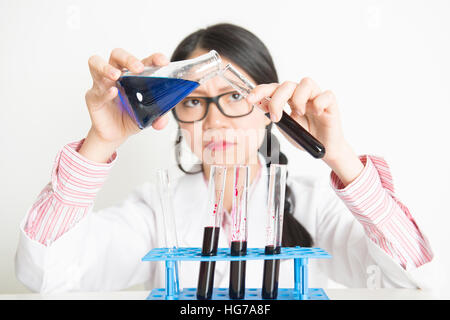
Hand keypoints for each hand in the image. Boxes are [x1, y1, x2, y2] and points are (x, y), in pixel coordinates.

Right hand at [79, 49, 169, 162]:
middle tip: (138, 68)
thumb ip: (158, 117)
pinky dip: (105, 92)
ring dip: (106, 67)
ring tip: (116, 75)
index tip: (163, 61)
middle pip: (117, 55)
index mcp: (134, 75)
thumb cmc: (131, 118)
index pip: (144, 61)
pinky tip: (113, 93)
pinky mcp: (93, 97)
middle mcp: (118, 75)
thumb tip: (162, 122)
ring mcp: (103, 84)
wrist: (116, 134)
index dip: (154, 59)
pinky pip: (97, 91)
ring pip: (96, 64)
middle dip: (128, 58)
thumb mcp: (149, 117)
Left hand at [247, 77, 363, 185]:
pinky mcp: (330, 103)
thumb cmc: (305, 136)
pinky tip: (317, 113)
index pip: (273, 88)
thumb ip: (274, 114)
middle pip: (287, 84)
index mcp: (289, 98)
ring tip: (299, 114)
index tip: (249, 99)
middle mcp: (302, 94)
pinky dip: (318, 103)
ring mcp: (316, 96)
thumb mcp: (285, 126)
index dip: (260, 91)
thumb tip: (261, 104)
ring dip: (299, 99)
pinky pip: (325, 94)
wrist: (324, 149)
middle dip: (277, 100)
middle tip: (276, 118)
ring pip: (306, 82)